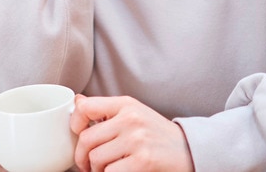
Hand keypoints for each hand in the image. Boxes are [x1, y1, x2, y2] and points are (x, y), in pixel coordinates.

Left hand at [70, 95, 193, 171]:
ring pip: (96, 159)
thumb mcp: (132, 113)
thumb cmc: (156, 133)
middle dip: (82, 157)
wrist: (190, 150)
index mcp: (125, 105)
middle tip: (87, 165)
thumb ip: (105, 109)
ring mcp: (137, 140)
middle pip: (86, 139)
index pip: (86, 108)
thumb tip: (77, 101)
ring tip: (104, 170)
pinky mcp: (144, 160)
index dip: (75, 123)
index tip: (77, 135)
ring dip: (96, 170)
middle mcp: (130, 119)